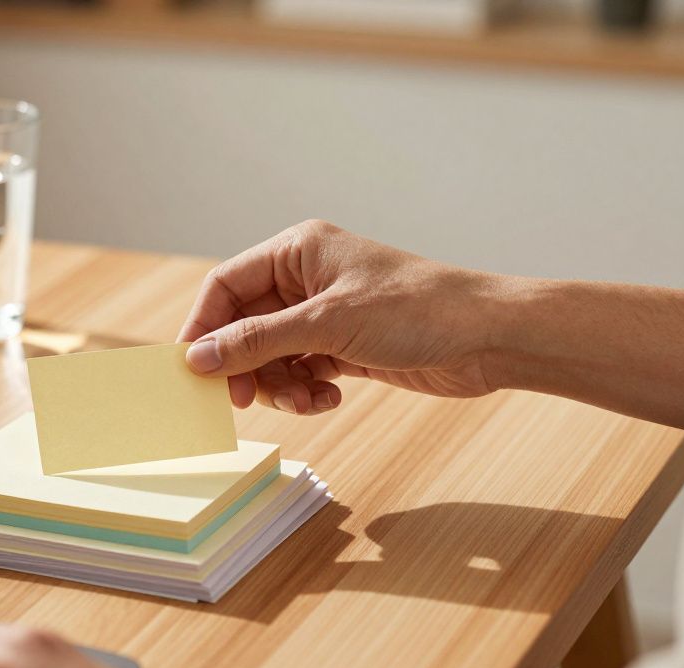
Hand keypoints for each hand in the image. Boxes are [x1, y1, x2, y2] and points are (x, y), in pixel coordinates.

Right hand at [179, 219, 504, 414]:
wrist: (489, 338)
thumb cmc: (417, 309)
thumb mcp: (327, 324)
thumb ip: (257, 342)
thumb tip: (199, 358)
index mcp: (298, 250)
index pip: (226, 285)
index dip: (204, 327)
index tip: (193, 369)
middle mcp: (306, 279)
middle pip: (244, 326)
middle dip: (245, 366)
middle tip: (243, 401)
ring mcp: (323, 314)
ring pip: (270, 355)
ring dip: (278, 385)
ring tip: (305, 400)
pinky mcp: (342, 345)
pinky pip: (299, 371)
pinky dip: (305, 390)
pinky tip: (328, 398)